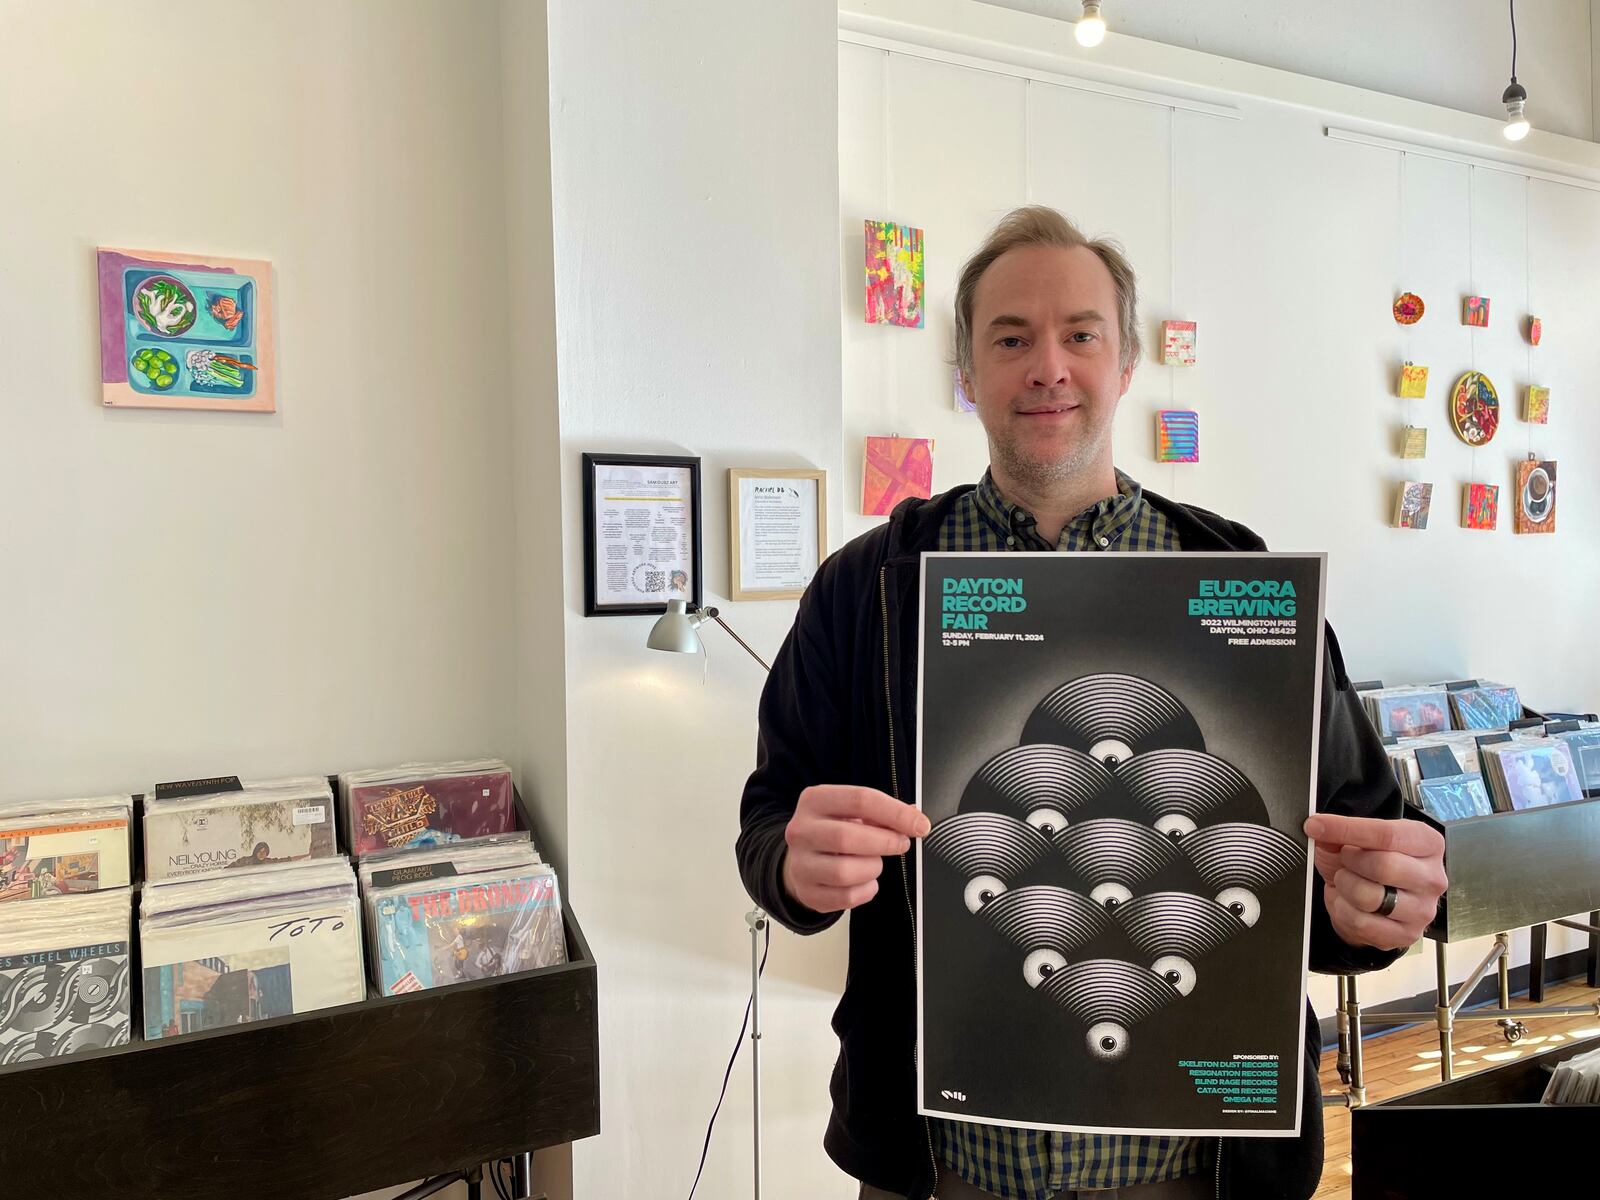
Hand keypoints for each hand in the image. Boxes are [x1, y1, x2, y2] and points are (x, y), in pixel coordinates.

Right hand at [782, 785, 930, 912]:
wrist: (802, 859)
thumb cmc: (832, 831)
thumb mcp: (852, 812)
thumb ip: (882, 813)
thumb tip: (914, 818)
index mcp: (815, 801)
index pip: (860, 800)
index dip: (896, 813)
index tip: (919, 825)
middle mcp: (802, 830)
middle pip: (847, 837)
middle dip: (885, 842)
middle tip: (901, 844)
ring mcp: (800, 863)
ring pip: (844, 871)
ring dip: (872, 868)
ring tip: (874, 863)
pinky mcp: (807, 892)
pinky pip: (845, 897)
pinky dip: (865, 890)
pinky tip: (865, 881)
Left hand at [1305, 813, 1447, 950]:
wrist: (1368, 900)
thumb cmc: (1366, 863)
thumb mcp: (1353, 838)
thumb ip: (1338, 830)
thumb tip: (1318, 827)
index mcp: (1427, 843)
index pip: (1387, 835)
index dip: (1346, 829)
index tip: (1316, 826)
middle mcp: (1432, 877)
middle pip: (1383, 866)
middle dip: (1349, 861)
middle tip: (1344, 860)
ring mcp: (1423, 909)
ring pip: (1369, 897)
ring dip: (1345, 886)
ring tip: (1347, 881)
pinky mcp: (1407, 935)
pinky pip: (1361, 922)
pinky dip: (1344, 910)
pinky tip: (1349, 903)